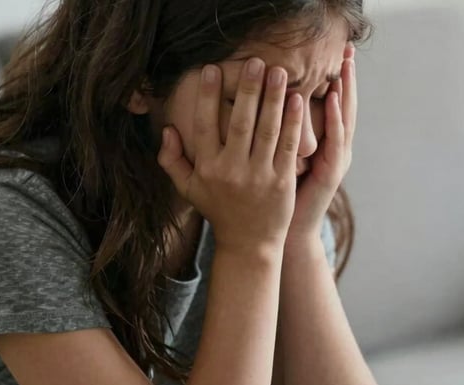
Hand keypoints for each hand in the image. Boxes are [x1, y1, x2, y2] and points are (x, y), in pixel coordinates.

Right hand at [157, 58, 303, 253]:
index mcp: (207, 168)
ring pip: (267, 130)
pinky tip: (296, 101)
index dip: (207, 96)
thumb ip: (172, 160)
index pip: (205, 125)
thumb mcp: (188, 189)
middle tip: (255, 62)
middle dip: (247, 90)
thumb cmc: (219, 211)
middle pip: (240, 122)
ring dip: (273, 99)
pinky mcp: (283, 181)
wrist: (249, 243)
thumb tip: (167, 130)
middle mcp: (232, 170)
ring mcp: (259, 176)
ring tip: (278, 72)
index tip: (212, 69)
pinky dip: (293, 123)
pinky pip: (289, 146)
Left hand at [285, 44, 356, 248]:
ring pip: (344, 119)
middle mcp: (334, 148)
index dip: (335, 78)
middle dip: (347, 76)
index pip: (331, 103)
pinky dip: (334, 119)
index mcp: (323, 144)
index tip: (334, 51)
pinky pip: (334, 140)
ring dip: (345, 91)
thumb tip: (262, 102)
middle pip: (344, 105)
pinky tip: (331, 98)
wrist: (286, 232)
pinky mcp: (331, 172)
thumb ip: (278, 133)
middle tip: (347, 48)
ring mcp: (336, 160)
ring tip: (344, 65)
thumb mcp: (278, 159)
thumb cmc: (276, 197)